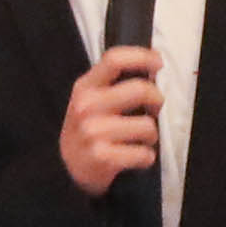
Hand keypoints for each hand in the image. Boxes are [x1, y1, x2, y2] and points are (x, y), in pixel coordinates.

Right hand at [58, 46, 163, 199]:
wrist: (67, 170)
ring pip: (147, 126)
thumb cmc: (87, 129)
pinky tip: (134, 157)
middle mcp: (87, 106)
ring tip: (139, 139)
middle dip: (157, 100)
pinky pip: (144, 154)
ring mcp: (93, 132)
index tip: (158, 62)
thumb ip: (114, 83)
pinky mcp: (102, 157)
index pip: (115, 59)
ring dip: (151, 135)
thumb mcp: (90, 100)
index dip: (142, 57)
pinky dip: (146, 157)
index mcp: (85, 87)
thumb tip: (151, 67)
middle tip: (153, 109)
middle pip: (140, 90)